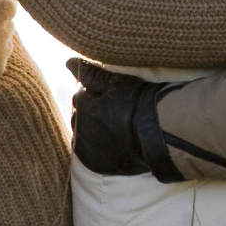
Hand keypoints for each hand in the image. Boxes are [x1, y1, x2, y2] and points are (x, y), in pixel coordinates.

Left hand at [67, 58, 171, 178]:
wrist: (157, 133)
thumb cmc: (138, 103)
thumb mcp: (116, 82)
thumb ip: (90, 73)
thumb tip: (68, 61)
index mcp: (81, 103)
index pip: (81, 96)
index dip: (96, 96)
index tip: (113, 98)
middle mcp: (78, 125)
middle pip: (80, 117)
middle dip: (93, 114)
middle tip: (116, 114)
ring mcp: (85, 146)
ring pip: (84, 135)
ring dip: (94, 132)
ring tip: (116, 130)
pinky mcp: (94, 163)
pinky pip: (89, 155)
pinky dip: (97, 150)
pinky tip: (112, 145)